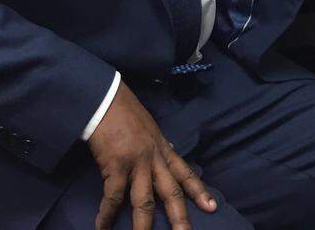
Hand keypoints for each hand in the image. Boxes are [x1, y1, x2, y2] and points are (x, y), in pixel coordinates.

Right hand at [87, 81, 215, 229]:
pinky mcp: (116, 165)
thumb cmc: (125, 110)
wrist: (106, 98)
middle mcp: (154, 158)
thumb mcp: (151, 126)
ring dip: (143, 226)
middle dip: (180, 217)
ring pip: (145, 201)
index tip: (212, 207)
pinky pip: (113, 196)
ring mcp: (137, 162)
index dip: (199, 191)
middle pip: (171, 192)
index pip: (185, 173)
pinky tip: (101, 227)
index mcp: (163, 149)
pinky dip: (106, 215)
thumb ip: (160, 143)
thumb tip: (171, 149)